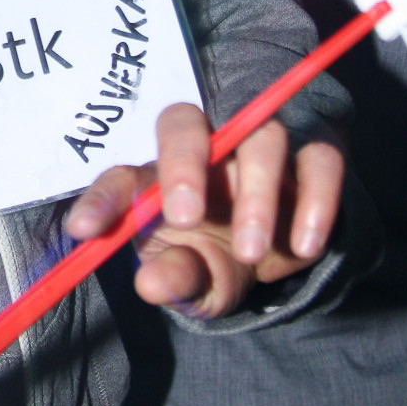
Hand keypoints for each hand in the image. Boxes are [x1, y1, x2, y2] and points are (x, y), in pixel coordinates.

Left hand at [64, 101, 343, 318]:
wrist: (273, 254)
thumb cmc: (210, 254)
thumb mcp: (190, 275)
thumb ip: (171, 276)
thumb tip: (151, 284)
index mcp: (157, 174)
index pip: (122, 174)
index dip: (103, 199)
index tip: (85, 231)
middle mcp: (204, 145)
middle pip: (184, 121)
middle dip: (182, 163)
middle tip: (186, 218)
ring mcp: (259, 142)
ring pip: (261, 134)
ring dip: (255, 193)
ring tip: (251, 250)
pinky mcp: (314, 154)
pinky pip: (321, 158)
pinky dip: (316, 200)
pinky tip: (303, 247)